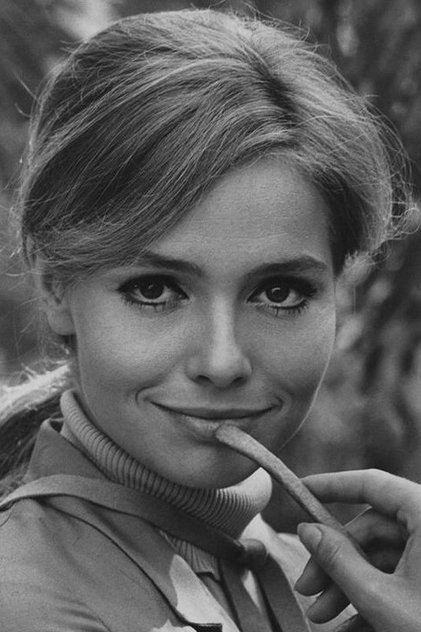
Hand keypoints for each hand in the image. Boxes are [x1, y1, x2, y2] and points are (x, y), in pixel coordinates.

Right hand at [294, 469, 420, 631]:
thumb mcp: (380, 598)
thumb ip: (338, 560)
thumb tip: (307, 530)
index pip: (372, 484)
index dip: (332, 486)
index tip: (301, 490)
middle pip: (371, 529)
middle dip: (334, 561)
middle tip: (307, 589)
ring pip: (382, 556)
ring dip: (349, 584)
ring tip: (323, 615)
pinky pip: (399, 575)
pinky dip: (373, 594)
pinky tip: (350, 624)